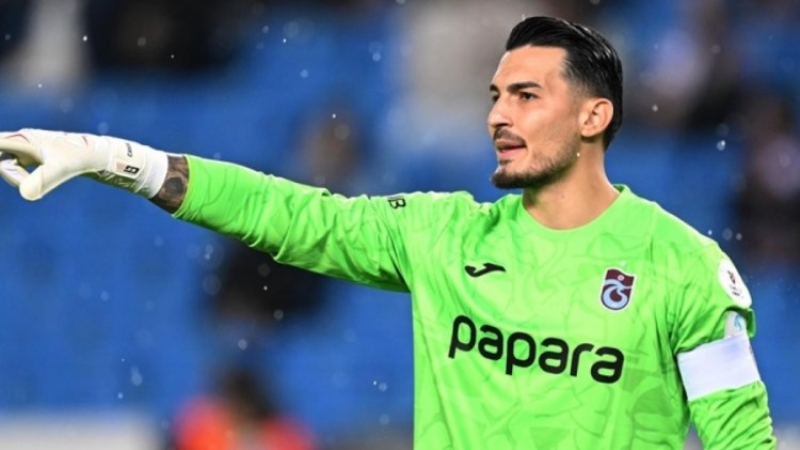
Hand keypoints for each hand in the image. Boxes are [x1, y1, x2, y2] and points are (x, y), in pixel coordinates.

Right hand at [0, 129, 166, 200]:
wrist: (94, 154)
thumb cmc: (78, 159)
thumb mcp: (61, 170)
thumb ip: (43, 180)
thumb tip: (26, 195)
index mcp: (23, 139)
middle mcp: (21, 141)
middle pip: (0, 160)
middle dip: (11, 174)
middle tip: (31, 183)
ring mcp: (26, 149)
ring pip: (7, 166)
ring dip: (18, 178)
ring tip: (41, 181)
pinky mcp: (32, 157)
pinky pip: (15, 168)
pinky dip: (22, 178)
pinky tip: (34, 184)